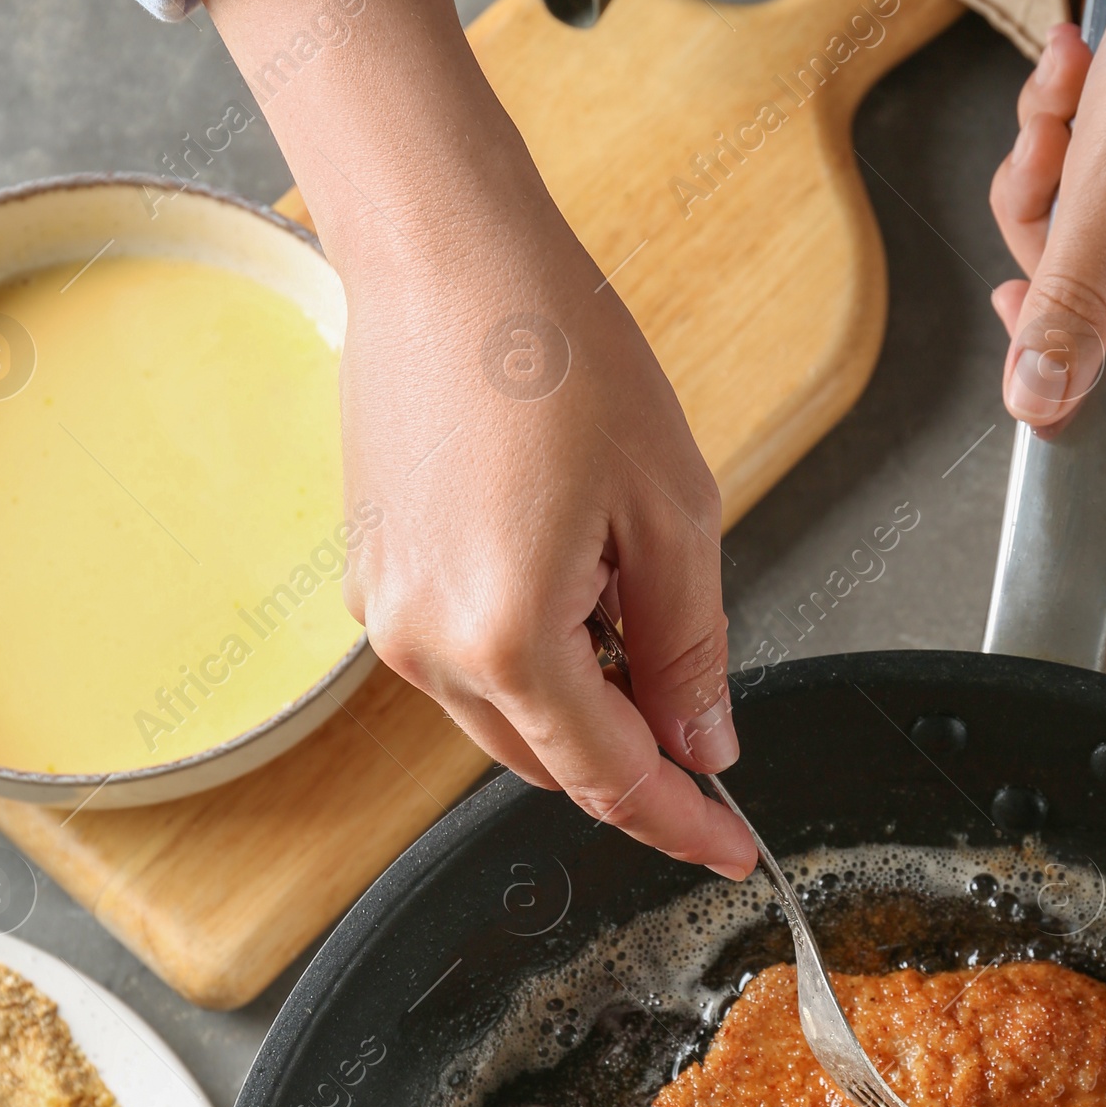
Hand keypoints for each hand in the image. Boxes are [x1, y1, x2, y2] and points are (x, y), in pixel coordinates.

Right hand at [192, 0, 755, 878]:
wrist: (447, 260)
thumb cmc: (560, 354)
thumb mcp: (672, 510)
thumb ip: (689, 646)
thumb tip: (704, 742)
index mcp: (507, 636)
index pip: (610, 776)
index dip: (681, 821)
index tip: (731, 846)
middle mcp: (428, 648)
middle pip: (552, 762)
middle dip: (636, 764)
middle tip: (708, 737)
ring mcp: (388, 619)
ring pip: (507, 721)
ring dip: (583, 710)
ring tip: (637, 614)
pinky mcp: (374, 583)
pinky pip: (465, 667)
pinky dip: (531, 664)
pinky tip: (577, 588)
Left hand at [990, 0, 1105, 436]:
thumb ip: (1076, 300)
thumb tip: (1040, 408)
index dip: (1066, 371)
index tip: (1014, 302)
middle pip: (1099, 295)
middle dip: (1046, 219)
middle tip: (1042, 152)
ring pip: (1094, 219)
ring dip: (1056, 153)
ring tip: (1063, 84)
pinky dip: (1081, 115)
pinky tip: (1078, 58)